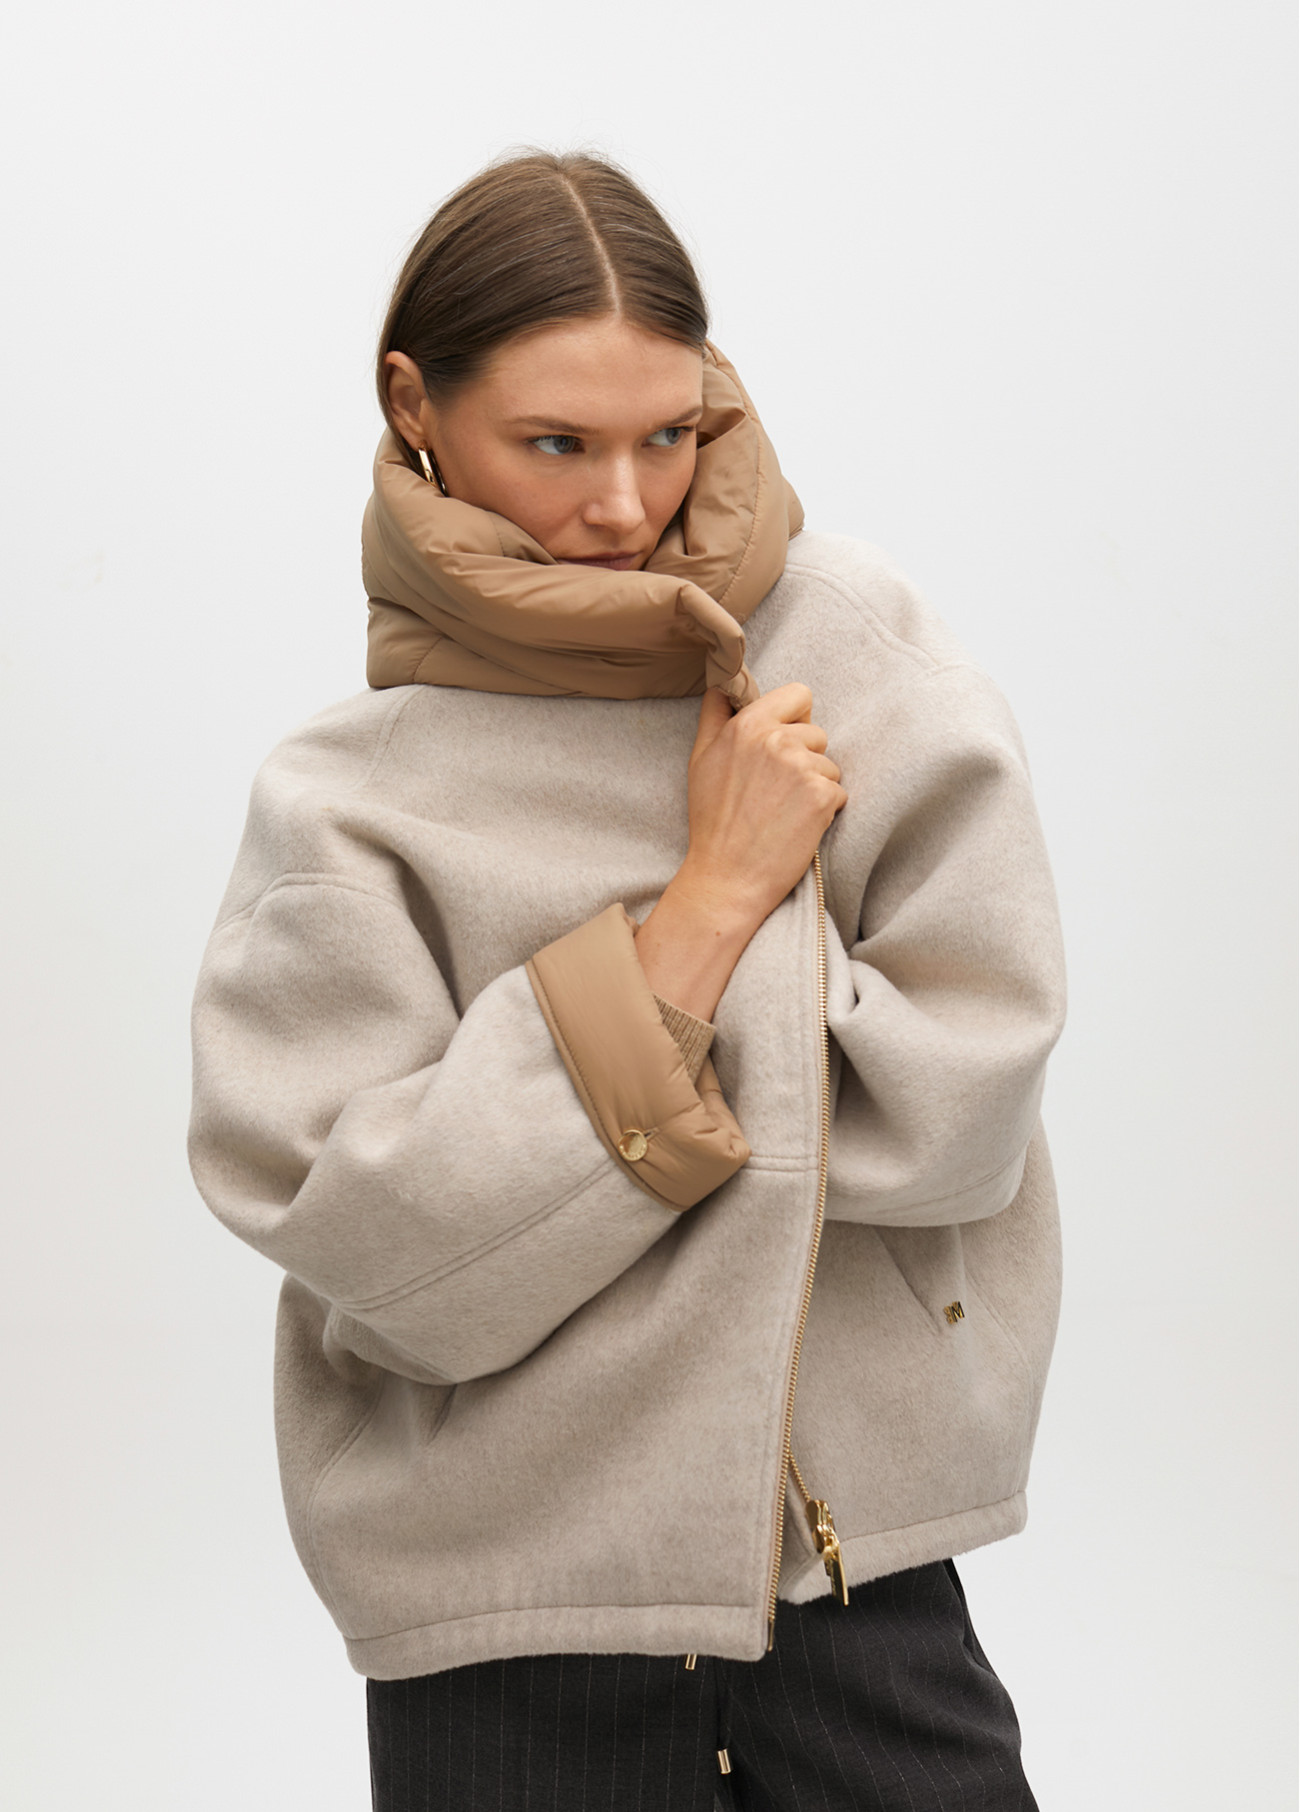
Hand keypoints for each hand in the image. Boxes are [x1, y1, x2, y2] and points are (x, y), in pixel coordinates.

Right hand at [678, 683, 846, 927]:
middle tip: (775, 791)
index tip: (782, 743)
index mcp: (747, 725)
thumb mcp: (700, 759)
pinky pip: (838, 792)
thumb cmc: (713, 820)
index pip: (799, 694)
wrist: (727, 877)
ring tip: (783, 812)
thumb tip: (724, 684)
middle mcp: (776, 740)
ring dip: (815, 787)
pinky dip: (824, 811)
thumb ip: (715, 715)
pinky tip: (797, 827)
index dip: (796, 718)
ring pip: (830, 764)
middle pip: (817, 732)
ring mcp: (802, 768)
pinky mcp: (822, 797)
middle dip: (805, 757)